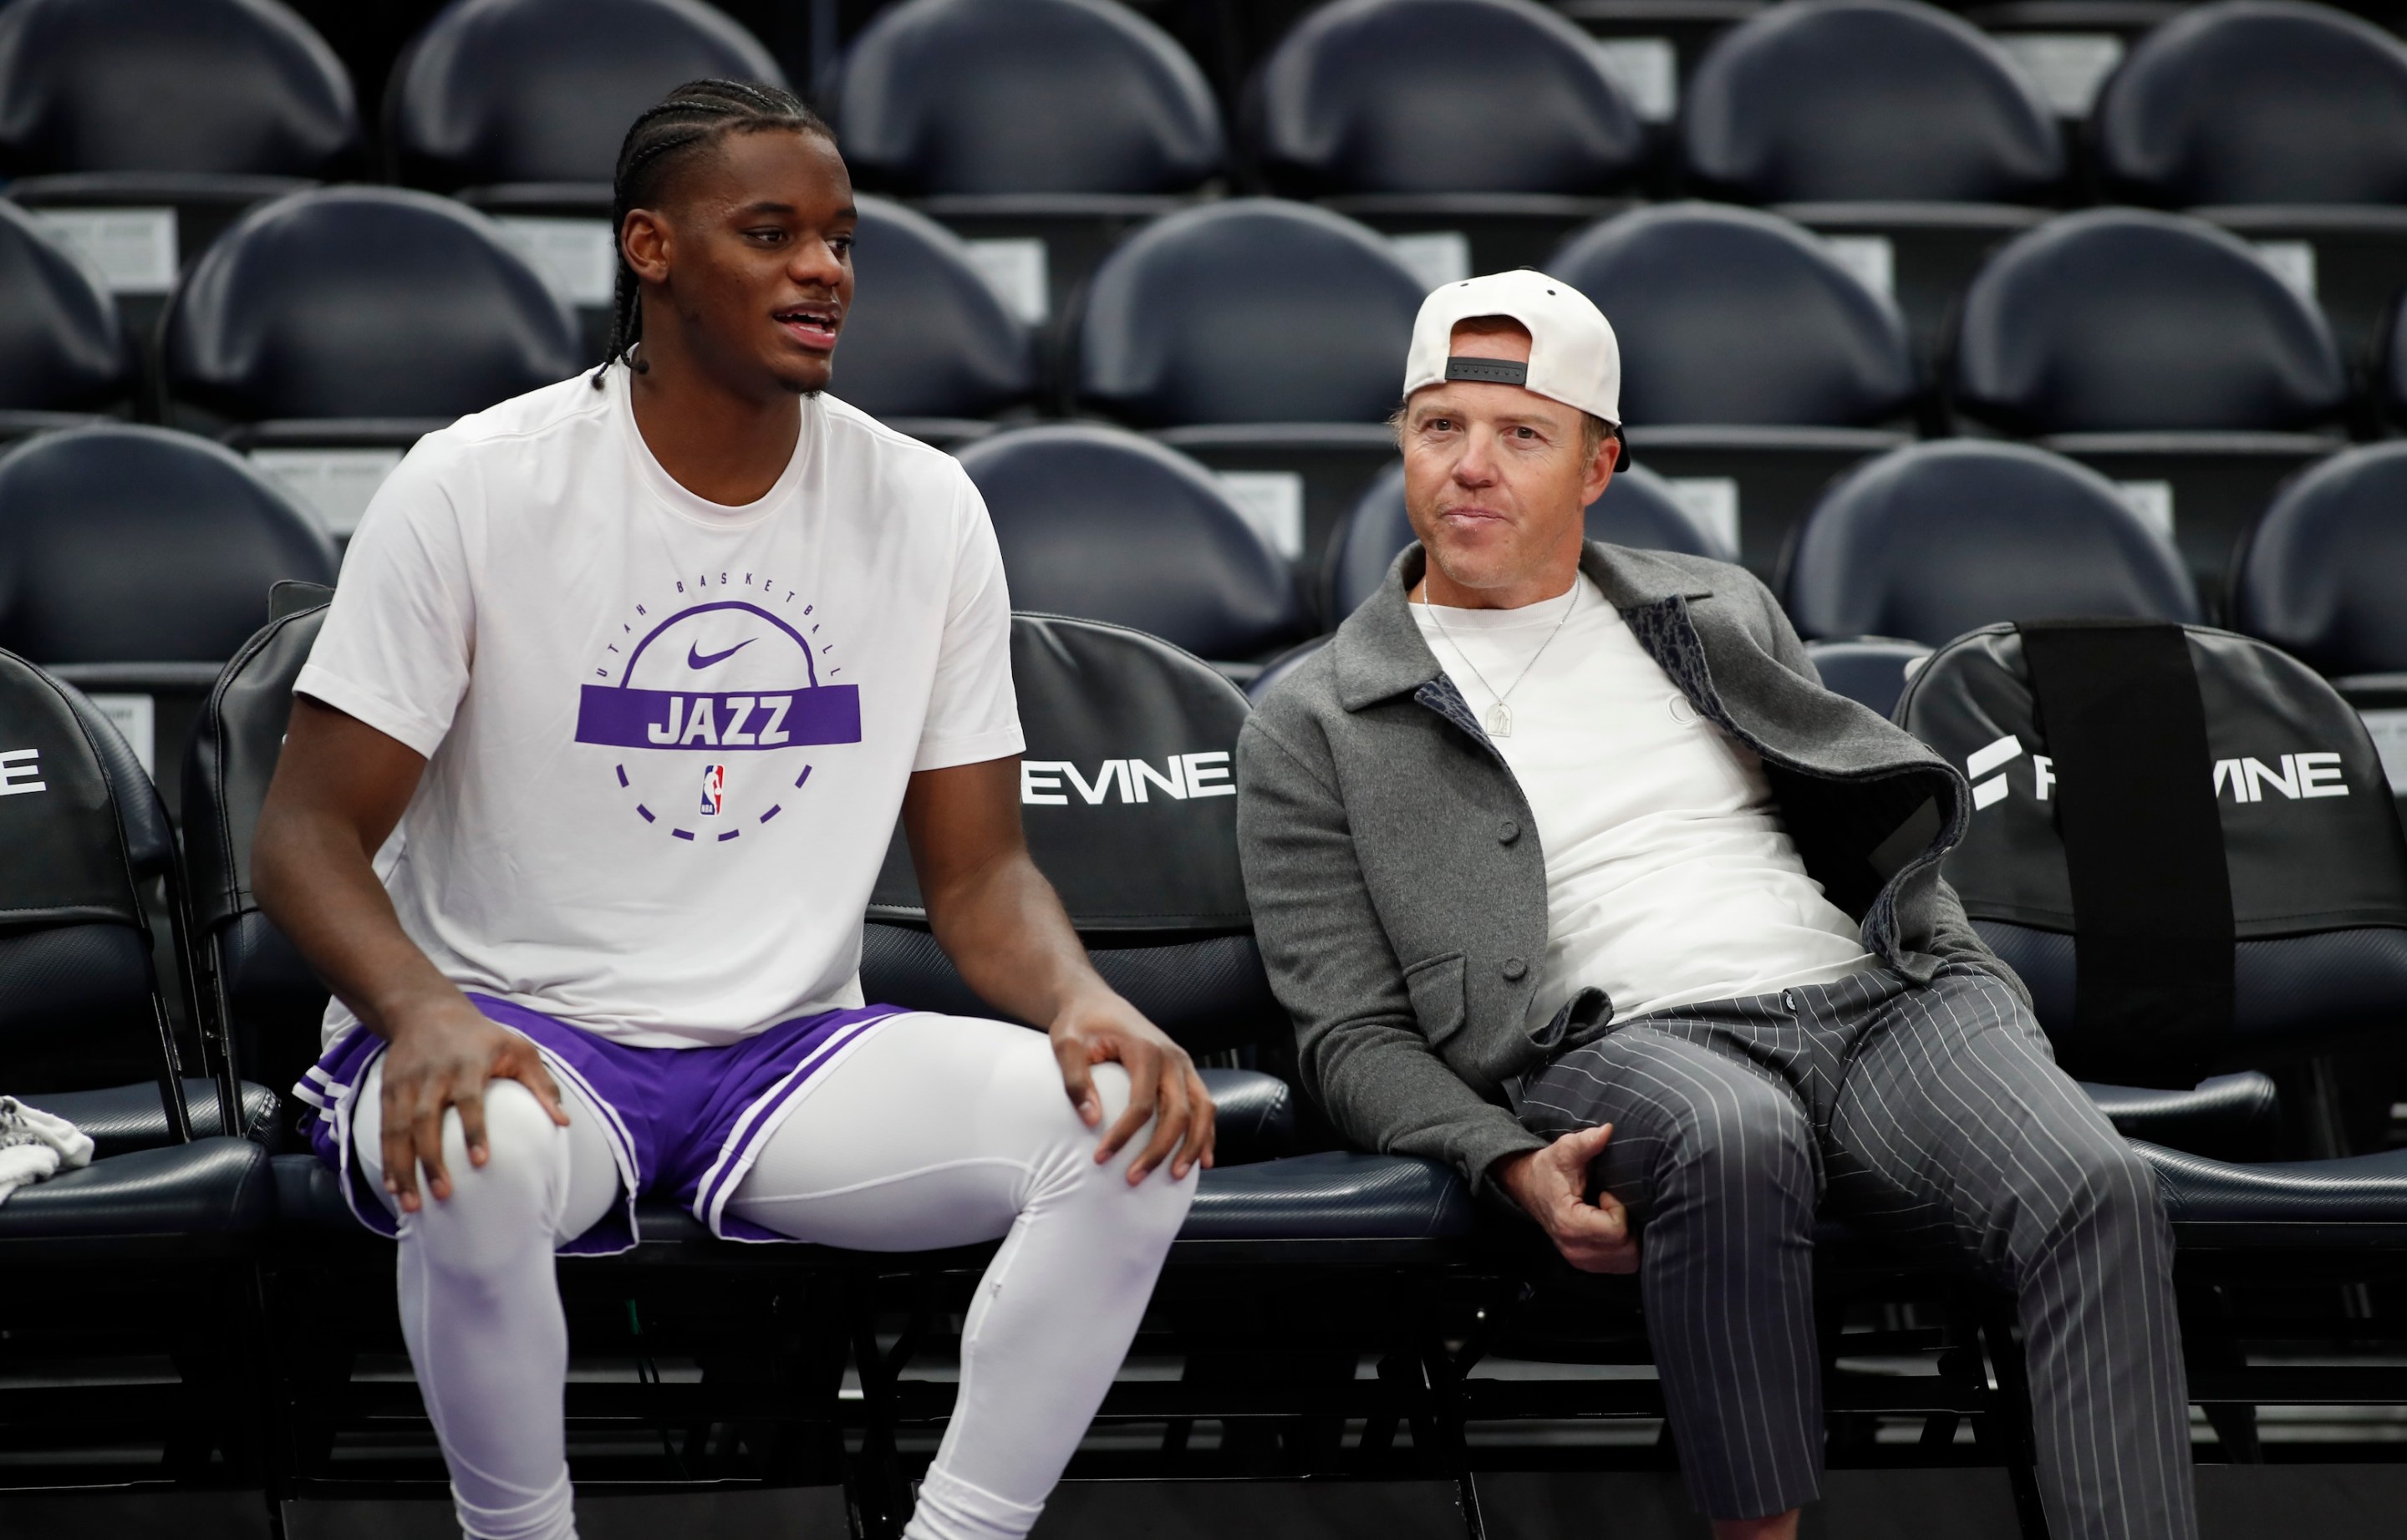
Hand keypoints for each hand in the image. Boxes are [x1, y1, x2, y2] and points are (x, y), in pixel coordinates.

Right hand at [377, 994, 567, 1211]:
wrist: (426, 1011)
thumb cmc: (483, 1037)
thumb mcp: (519, 1049)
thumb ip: (542, 1085)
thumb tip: (564, 1122)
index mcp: (467, 1063)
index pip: (469, 1099)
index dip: (474, 1130)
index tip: (481, 1161)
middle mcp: (432, 1075)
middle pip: (425, 1120)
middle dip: (432, 1159)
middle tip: (445, 1193)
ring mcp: (405, 1084)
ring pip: (398, 1130)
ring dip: (403, 1168)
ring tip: (413, 1203)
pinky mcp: (388, 1091)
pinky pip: (384, 1130)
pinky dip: (387, 1160)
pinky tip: (393, 1187)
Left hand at [1049, 992, 1215, 1182]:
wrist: (1096, 1001)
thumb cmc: (1081, 1023)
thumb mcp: (1067, 1045)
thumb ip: (1076, 1080)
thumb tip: (1091, 1120)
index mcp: (1146, 1049)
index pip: (1142, 1104)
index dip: (1123, 1136)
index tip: (1100, 1159)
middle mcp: (1173, 1057)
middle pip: (1178, 1112)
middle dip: (1160, 1150)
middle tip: (1134, 1178)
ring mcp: (1183, 1064)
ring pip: (1202, 1110)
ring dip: (1193, 1145)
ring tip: (1177, 1176)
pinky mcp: (1185, 1071)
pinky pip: (1205, 1104)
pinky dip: (1207, 1132)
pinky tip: (1203, 1159)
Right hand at [1492, 1124, 1636, 1273]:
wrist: (1528, 1187)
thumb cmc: (1549, 1168)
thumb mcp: (1565, 1150)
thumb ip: (1586, 1142)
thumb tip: (1608, 1130)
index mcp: (1569, 1223)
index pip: (1617, 1231)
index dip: (1619, 1209)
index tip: (1606, 1193)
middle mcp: (1575, 1249)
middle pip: (1627, 1249)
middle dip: (1629, 1224)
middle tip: (1613, 1205)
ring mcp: (1580, 1260)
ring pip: (1628, 1261)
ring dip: (1630, 1238)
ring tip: (1614, 1216)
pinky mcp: (1586, 1264)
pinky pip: (1622, 1265)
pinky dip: (1625, 1248)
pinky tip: (1613, 1227)